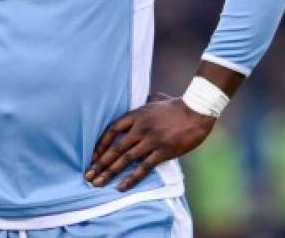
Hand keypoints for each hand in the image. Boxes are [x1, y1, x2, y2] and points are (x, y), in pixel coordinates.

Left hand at [84, 93, 214, 190]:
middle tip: (87, 176)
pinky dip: (131, 178)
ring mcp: (151, 141)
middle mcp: (140, 128)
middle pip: (115, 148)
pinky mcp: (163, 152)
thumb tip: (138, 97)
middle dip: (99, 163)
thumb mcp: (154, 98)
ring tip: (97, 183)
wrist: (197, 110)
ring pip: (125, 159)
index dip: (100, 144)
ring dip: (110, 172)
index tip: (92, 156)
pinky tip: (120, 187)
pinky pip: (143, 168)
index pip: (111, 130)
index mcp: (136, 115)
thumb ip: (143, 101)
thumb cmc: (176, 105)